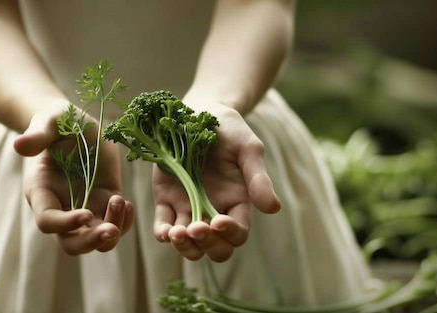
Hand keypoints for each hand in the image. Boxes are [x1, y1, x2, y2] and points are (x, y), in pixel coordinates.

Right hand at [14, 103, 133, 254]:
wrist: (75, 122)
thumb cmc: (56, 120)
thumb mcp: (48, 121)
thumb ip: (37, 134)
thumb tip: (19, 144)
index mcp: (42, 191)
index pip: (47, 221)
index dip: (65, 224)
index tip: (85, 213)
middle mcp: (61, 206)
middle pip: (71, 243)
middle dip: (90, 242)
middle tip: (110, 230)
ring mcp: (84, 207)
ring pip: (96, 241)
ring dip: (111, 232)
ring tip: (122, 203)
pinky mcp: (104, 202)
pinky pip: (114, 226)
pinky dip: (123, 223)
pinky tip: (128, 204)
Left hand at [153, 102, 280, 261]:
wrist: (198, 112)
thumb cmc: (229, 130)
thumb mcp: (248, 149)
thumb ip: (258, 178)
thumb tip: (273, 208)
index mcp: (237, 203)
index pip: (238, 234)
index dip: (231, 233)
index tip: (220, 221)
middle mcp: (214, 211)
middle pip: (215, 247)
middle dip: (207, 244)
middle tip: (196, 228)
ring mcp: (188, 208)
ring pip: (189, 244)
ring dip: (184, 246)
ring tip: (177, 233)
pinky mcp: (166, 201)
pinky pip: (163, 226)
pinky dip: (163, 234)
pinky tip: (165, 231)